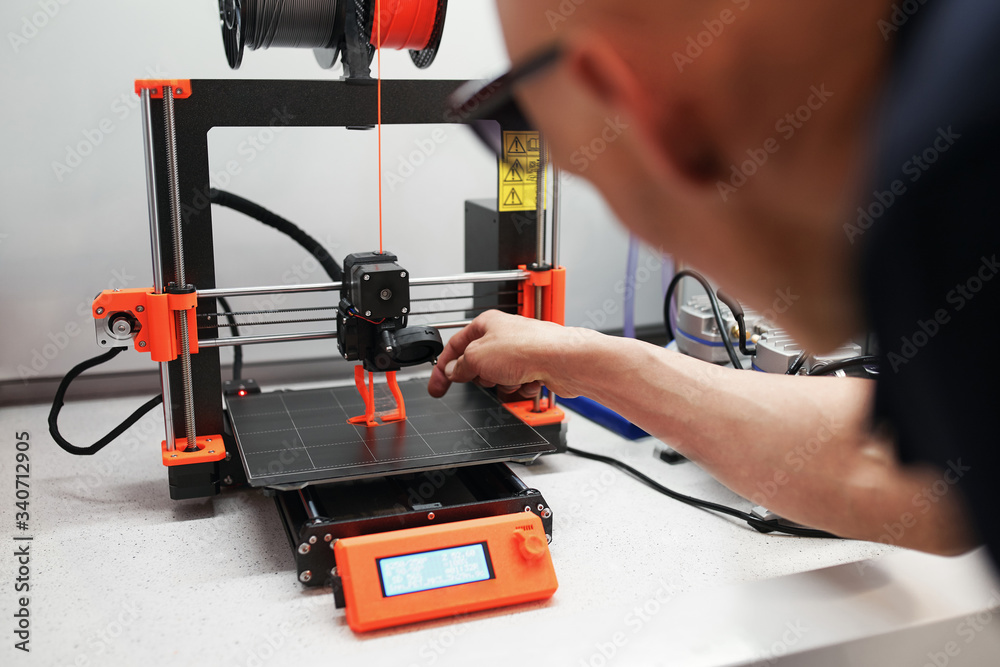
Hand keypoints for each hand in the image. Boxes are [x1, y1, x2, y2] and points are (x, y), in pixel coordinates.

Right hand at [427, 310, 578, 398]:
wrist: (562, 360)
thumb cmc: (527, 348)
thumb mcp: (477, 358)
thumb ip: (459, 366)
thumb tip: (452, 371)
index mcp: (486, 324)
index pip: (455, 345)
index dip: (442, 367)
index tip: (436, 386)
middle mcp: (504, 335)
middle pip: (478, 363)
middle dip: (480, 376)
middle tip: (485, 376)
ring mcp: (521, 352)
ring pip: (498, 378)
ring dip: (502, 384)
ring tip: (512, 377)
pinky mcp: (535, 367)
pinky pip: (517, 385)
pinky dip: (521, 388)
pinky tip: (529, 381)